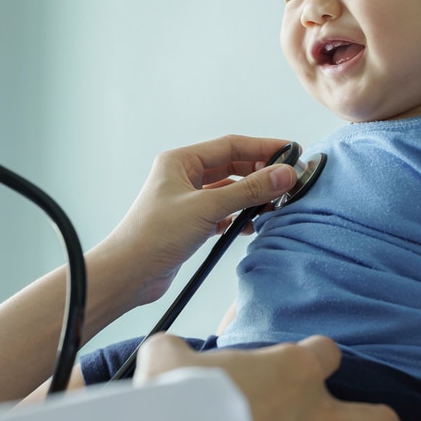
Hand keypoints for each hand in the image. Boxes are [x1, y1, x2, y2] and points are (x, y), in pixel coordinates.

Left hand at [95, 135, 297, 308]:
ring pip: (228, 192)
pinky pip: (222, 213)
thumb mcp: (207, 208)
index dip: (264, 149)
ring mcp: (186, 201)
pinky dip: (238, 217)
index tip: (292, 153)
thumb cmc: (155, 235)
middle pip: (232, 167)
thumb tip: (285, 174)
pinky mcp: (189, 224)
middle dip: (260, 174)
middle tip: (289, 182)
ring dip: (251, 197)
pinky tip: (251, 226)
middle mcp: (183, 177)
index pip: (231, 146)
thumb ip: (248, 191)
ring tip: (274, 205)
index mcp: (180, 161)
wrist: (128, 274)